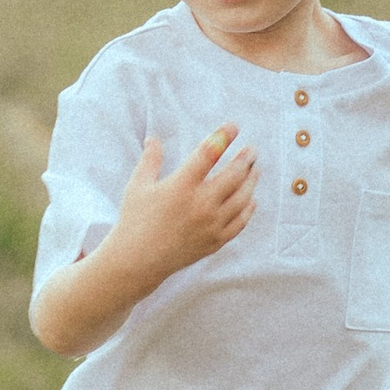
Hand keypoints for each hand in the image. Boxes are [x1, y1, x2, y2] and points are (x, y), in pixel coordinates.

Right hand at [110, 124, 257, 285]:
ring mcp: (211, 224)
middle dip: (245, 159)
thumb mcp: (138, 186)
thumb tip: (154, 139)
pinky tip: (251, 200)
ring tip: (254, 170)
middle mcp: (201, 204)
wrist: (137, 261)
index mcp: (181, 186)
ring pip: (242, 198)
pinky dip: (248, 209)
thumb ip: (150, 160)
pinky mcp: (215, 241)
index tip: (233, 127)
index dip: (223, 137)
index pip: (208, 154)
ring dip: (251, 181)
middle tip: (251, 150)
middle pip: (233, 175)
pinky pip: (240, 223)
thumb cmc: (134, 221)